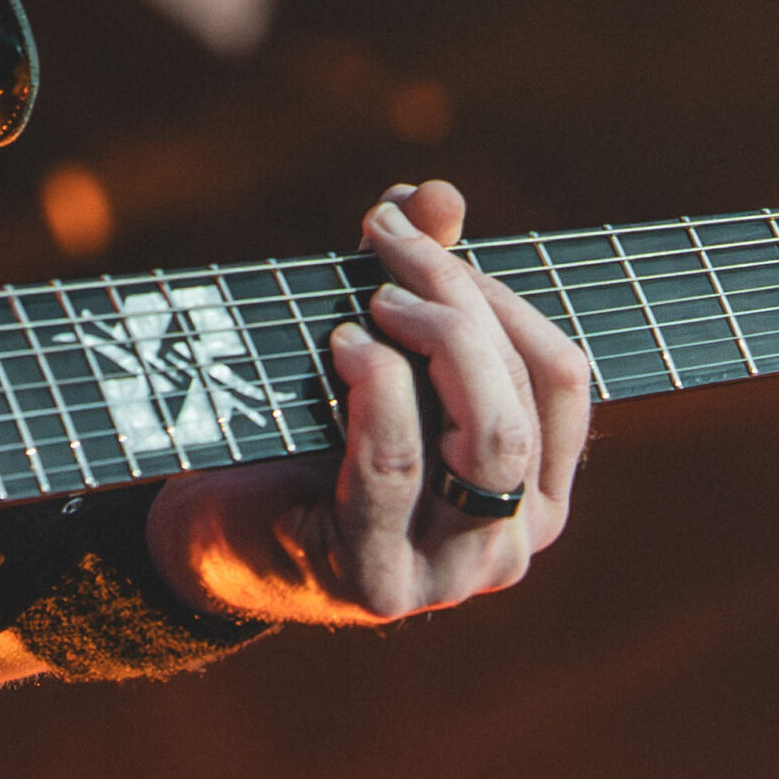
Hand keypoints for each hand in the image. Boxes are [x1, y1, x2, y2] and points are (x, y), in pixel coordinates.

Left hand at [151, 180, 591, 626]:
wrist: (217, 533)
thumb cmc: (308, 433)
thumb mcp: (377, 348)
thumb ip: (418, 274)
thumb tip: (440, 195)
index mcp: (533, 491)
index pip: (560, 376)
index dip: (502, 292)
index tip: (427, 233)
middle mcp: (511, 545)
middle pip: (521, 400)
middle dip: (462, 301)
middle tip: (388, 246)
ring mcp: (452, 574)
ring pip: (488, 438)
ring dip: (436, 341)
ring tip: (372, 302)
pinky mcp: (378, 584)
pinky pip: (398, 467)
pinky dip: (377, 389)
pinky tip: (344, 349)